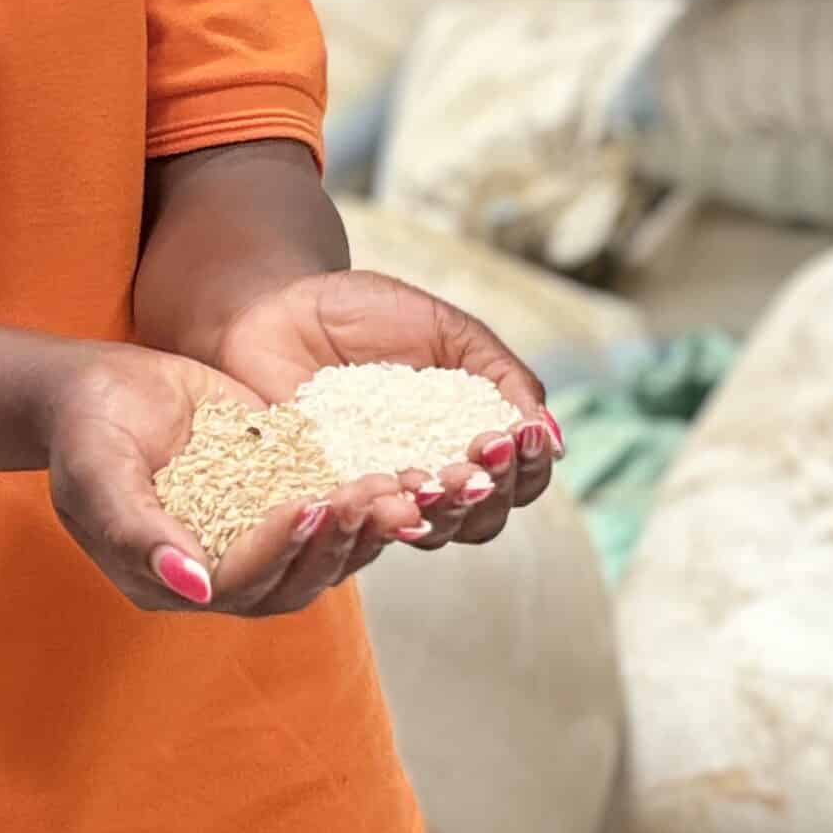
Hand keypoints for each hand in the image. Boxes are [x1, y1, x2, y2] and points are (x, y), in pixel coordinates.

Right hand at [46, 343, 445, 617]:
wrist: (101, 388)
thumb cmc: (86, 431)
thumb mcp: (98, 473)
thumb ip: (137, 531)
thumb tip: (194, 587)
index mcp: (170, 582)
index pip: (238, 584)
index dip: (278, 549)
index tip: (308, 503)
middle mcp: (219, 573)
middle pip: (293, 581)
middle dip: (334, 541)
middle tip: (367, 494)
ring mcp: (255, 538)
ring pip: (323, 557)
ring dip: (363, 529)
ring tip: (394, 486)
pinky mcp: (282, 501)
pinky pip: (333, 515)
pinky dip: (370, 502)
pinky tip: (402, 474)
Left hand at [211, 269, 561, 557]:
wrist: (280, 303)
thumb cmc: (366, 312)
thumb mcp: (449, 331)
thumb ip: (502, 378)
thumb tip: (553, 436)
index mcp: (469, 440)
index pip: (519, 479)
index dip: (526, 468)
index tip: (517, 435)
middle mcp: (431, 476)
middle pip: (483, 518)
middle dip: (489, 491)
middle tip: (479, 456)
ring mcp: (379, 492)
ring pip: (431, 529)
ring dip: (444, 510)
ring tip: (436, 479)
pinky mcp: (327, 497)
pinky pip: (361, 522)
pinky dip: (383, 514)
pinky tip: (393, 497)